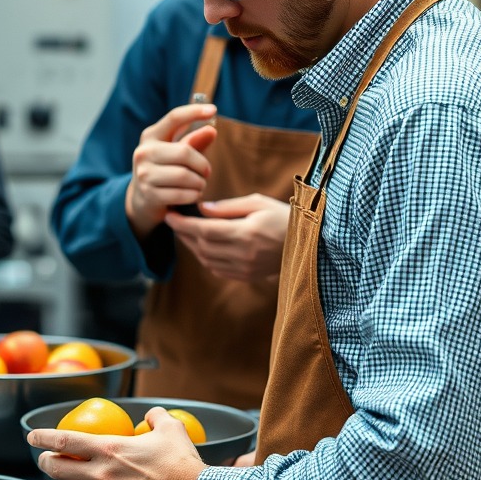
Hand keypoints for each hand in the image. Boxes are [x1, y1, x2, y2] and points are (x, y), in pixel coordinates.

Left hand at [28, 407, 204, 479]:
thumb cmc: (183, 464)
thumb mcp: (170, 428)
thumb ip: (155, 418)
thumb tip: (151, 416)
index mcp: (110, 449)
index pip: (65, 441)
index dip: (43, 437)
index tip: (32, 436)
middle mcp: (103, 475)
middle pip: (58, 469)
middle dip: (46, 462)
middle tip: (45, 458)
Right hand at [125, 103, 218, 240]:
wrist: (142, 200)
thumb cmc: (165, 171)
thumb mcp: (177, 153)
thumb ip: (194, 141)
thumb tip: (211, 130)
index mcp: (151, 136)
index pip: (174, 118)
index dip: (194, 112)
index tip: (213, 109)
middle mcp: (144, 152)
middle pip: (185, 152)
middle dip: (202, 164)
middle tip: (207, 172)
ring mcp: (144, 174)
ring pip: (185, 176)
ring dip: (199, 183)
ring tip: (199, 185)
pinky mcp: (149, 194)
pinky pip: (182, 194)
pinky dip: (193, 196)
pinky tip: (193, 195)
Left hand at [164, 192, 289, 282]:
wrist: (312, 244)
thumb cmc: (284, 216)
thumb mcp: (258, 203)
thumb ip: (228, 207)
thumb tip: (201, 209)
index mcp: (247, 233)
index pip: (204, 230)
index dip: (183, 224)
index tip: (169, 215)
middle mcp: (245, 254)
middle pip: (202, 246)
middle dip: (184, 234)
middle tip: (174, 221)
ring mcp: (247, 268)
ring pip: (207, 260)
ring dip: (192, 247)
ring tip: (185, 232)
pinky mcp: (249, 277)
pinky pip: (218, 270)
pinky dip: (205, 258)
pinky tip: (202, 247)